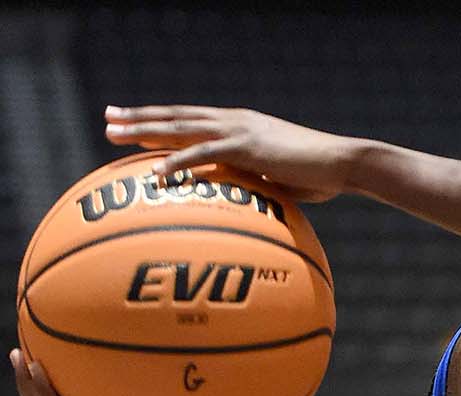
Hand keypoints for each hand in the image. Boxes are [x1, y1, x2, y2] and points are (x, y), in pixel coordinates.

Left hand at [105, 105, 352, 202]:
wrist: (342, 163)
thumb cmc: (316, 176)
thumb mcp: (277, 179)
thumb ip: (254, 182)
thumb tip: (241, 202)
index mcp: (237, 126)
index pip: (189, 119)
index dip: (158, 119)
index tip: (130, 121)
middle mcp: (232, 121)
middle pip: (175, 116)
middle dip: (138, 117)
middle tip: (108, 119)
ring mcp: (238, 130)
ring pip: (180, 127)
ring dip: (144, 130)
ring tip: (114, 135)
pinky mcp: (246, 147)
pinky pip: (203, 154)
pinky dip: (177, 163)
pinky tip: (155, 173)